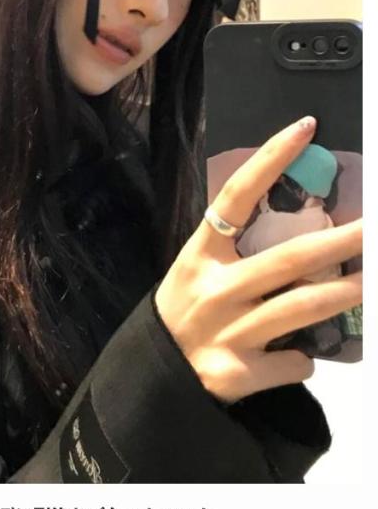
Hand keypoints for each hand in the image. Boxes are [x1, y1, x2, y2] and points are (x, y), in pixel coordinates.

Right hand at [154, 116, 362, 404]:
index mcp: (199, 254)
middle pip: (287, 259)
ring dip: (343, 295)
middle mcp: (214, 288)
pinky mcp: (236, 373)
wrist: (153, 378)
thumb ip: (235, 253)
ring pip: (299, 310)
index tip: (305, 129)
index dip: (270, 161)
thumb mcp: (195, 271)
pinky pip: (289, 362)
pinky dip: (302, 359)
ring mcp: (226, 332)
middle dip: (340, 241)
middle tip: (373, 227)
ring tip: (370, 283)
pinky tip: (299, 356)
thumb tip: (303, 233)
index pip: (236, 197)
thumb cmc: (181, 312)